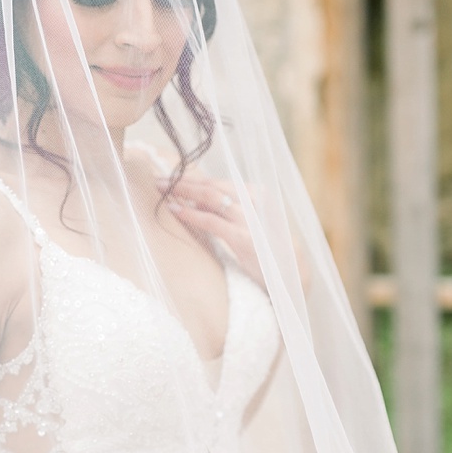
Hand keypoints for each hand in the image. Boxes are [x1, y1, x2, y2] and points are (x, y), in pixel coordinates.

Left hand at [161, 171, 263, 288]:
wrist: (292, 275)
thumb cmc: (268, 248)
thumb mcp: (252, 223)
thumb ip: (229, 210)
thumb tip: (196, 199)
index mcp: (259, 195)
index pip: (219, 182)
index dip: (193, 178)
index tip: (171, 177)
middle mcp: (256, 202)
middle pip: (212, 185)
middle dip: (183, 181)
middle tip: (159, 179)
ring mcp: (251, 220)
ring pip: (210, 197)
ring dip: (183, 192)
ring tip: (161, 191)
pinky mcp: (245, 239)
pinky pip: (212, 221)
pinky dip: (191, 213)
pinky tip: (175, 210)